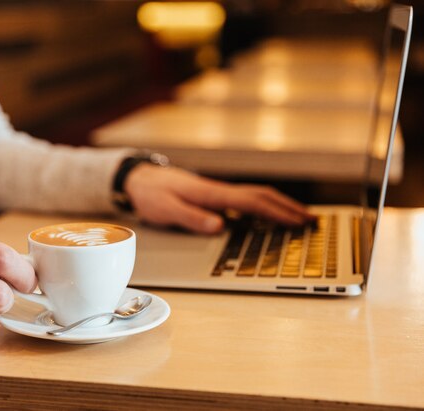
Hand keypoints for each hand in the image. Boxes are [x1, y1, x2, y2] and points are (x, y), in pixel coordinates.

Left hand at [124, 164, 314, 233]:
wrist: (139, 178)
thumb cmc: (151, 194)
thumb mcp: (165, 210)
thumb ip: (190, 218)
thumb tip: (219, 225)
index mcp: (210, 194)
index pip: (251, 202)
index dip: (276, 212)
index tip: (298, 222)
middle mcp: (218, 190)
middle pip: (260, 195)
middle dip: (287, 207)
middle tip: (312, 220)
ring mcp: (217, 192)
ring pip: (255, 195)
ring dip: (279, 205)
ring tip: (299, 217)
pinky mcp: (213, 195)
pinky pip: (244, 200)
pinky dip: (263, 206)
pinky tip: (268, 215)